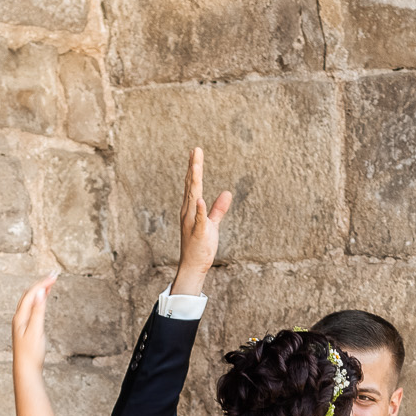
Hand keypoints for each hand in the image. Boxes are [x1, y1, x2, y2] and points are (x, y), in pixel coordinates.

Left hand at [12, 272, 55, 368]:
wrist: (26, 369)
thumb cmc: (31, 353)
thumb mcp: (36, 331)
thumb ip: (38, 311)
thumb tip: (40, 292)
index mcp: (20, 316)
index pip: (32, 293)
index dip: (43, 283)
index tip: (54, 276)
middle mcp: (19, 317)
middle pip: (29, 294)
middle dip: (41, 283)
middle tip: (54, 275)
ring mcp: (22, 322)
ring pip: (30, 300)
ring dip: (39, 290)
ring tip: (50, 282)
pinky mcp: (26, 327)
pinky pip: (31, 308)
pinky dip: (38, 299)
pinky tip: (43, 299)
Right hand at [171, 147, 231, 297]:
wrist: (193, 266)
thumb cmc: (200, 245)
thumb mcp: (212, 224)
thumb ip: (218, 208)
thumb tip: (227, 192)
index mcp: (191, 209)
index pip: (192, 185)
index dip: (194, 168)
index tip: (195, 151)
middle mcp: (189, 213)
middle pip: (191, 186)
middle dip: (193, 168)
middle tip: (195, 150)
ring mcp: (192, 222)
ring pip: (193, 198)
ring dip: (194, 182)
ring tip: (196, 166)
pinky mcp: (199, 234)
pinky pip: (199, 220)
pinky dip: (199, 209)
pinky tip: (200, 199)